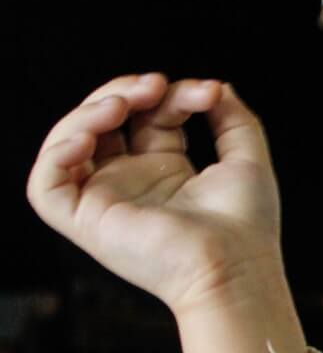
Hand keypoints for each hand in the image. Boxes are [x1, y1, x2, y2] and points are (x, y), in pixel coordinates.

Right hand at [26, 73, 283, 313]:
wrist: (235, 267)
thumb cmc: (246, 226)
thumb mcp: (246, 158)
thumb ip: (233, 119)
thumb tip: (217, 87)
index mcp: (166, 171)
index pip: (150, 115)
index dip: (172, 94)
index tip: (207, 93)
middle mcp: (131, 183)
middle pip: (104, 121)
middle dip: (123, 91)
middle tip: (155, 86)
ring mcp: (105, 200)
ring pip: (69, 144)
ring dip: (88, 112)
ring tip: (124, 103)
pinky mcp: (84, 222)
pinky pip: (46, 185)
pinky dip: (58, 153)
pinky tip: (89, 137)